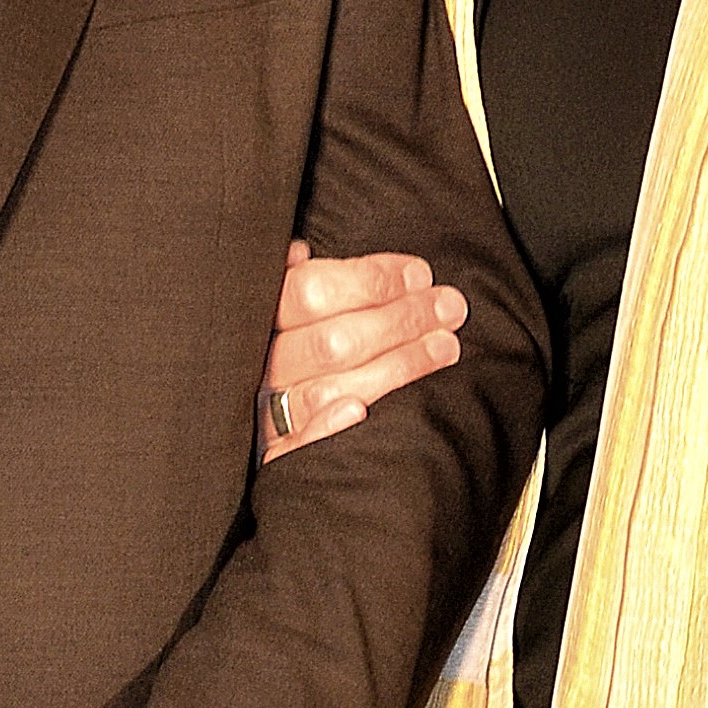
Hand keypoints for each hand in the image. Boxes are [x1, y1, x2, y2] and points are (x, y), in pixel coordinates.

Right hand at [258, 237, 466, 459]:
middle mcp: (263, 362)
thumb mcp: (292, 298)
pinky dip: (325, 428)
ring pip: (329, 389)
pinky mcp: (277, 454)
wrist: (258, 414)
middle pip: (332, 341)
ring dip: (395, 368)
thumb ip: (301, 278)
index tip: (420, 275)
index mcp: (262, 316)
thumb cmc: (302, 337)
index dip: (371, 280)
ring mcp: (269, 409)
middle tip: (449, 308)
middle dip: (401, 321)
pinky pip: (295, 447)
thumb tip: (300, 253)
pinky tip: (359, 412)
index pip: (311, 291)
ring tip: (445, 348)